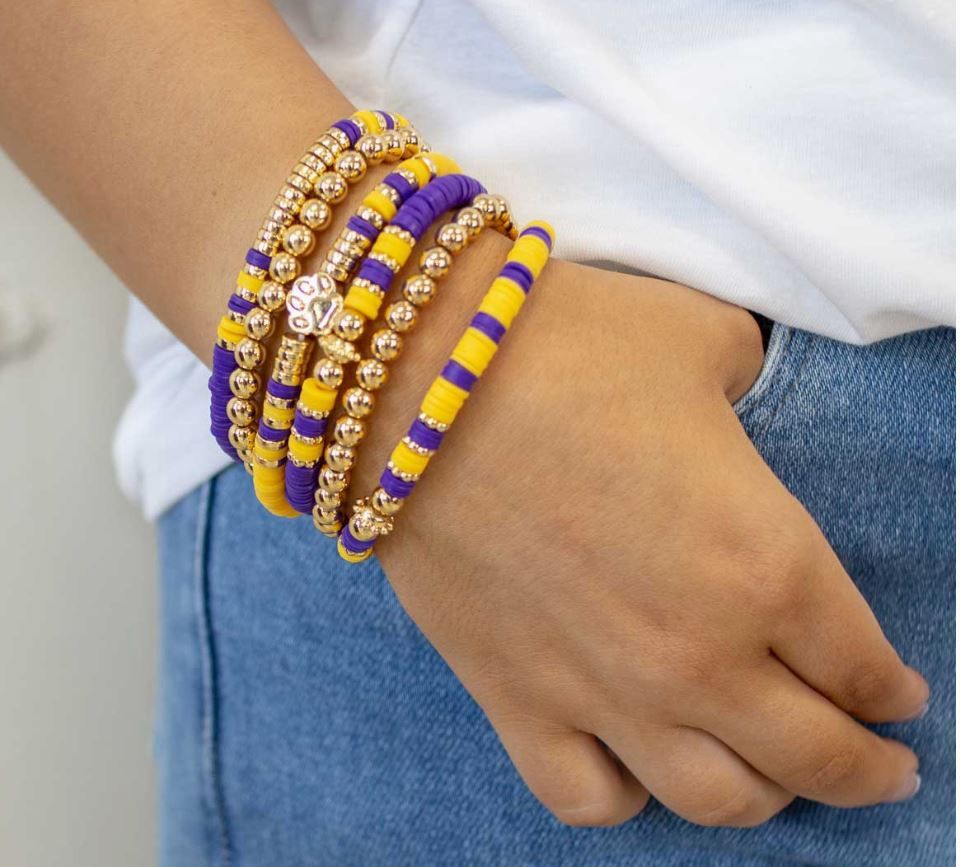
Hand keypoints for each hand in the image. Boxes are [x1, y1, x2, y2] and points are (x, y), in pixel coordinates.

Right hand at [354, 233, 928, 827]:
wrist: (420, 374)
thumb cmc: (570, 344)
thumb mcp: (702, 345)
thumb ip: (746, 386)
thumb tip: (730, 400)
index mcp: (767, 563)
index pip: (861, 664)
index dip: (890, 688)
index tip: (895, 693)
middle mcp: (698, 652)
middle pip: (811, 758)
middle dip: (862, 771)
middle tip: (878, 766)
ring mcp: (603, 691)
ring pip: (713, 801)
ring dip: (761, 799)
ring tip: (770, 777)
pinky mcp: (515, 699)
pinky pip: (587, 797)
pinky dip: (626, 795)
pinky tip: (635, 764)